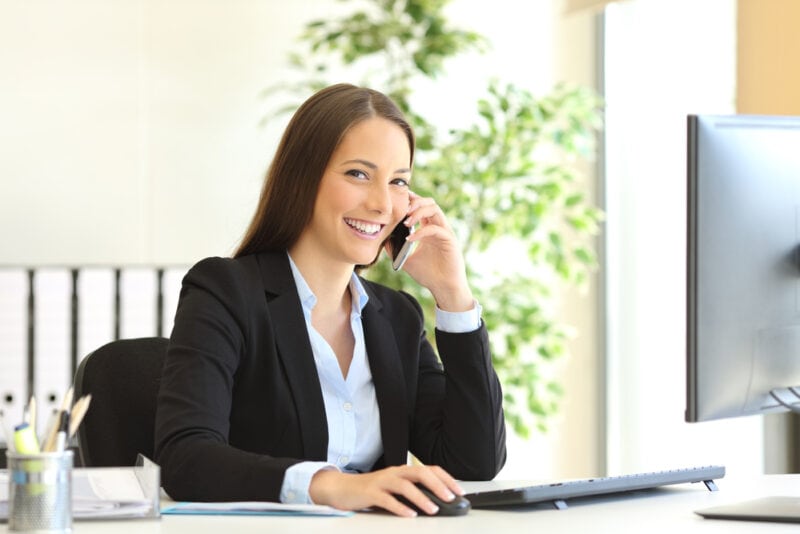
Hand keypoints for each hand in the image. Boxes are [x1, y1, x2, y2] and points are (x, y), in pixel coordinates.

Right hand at [308, 464, 463, 516]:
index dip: (446, 479)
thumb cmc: (372, 490)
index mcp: (403, 471)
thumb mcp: (395, 488)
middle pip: (419, 473)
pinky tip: (410, 515)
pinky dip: (400, 507)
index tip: (459, 491)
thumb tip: (437, 502)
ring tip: (433, 509)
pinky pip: (387, 499)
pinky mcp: (370, 493)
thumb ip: (412, 491)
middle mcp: (394, 473)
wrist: (343, 488)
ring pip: (405, 485)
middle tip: (450, 498)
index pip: (429, 469)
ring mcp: (382, 482)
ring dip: (421, 497)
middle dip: (438, 485)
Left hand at [391, 192, 473, 311]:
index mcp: (429, 229)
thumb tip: (381, 238)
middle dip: (415, 202)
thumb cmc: (428, 274)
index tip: (397, 200)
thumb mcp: (406, 259)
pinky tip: (410, 239)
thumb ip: (395, 248)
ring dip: (418, 212)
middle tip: (401, 210)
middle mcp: (438, 227)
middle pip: (429, 202)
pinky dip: (421, 231)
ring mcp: (444, 232)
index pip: (421, 207)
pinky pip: (435, 229)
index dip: (410, 200)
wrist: (443, 288)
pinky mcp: (449, 240)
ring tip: (406, 222)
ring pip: (434, 209)